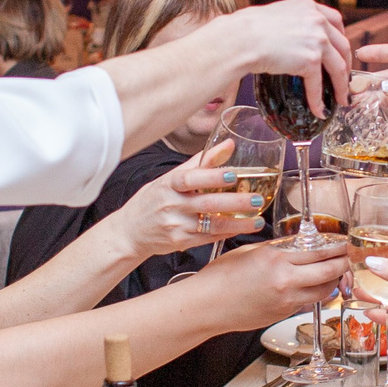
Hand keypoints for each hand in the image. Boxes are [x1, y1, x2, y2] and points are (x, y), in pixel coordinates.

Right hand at [108, 138, 267, 257]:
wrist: (129, 232)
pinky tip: (243, 228)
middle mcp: (172, 205)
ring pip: (210, 224)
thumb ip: (200, 163)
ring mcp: (176, 225)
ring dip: (237, 223)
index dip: (211, 176)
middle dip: (234, 202)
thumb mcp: (170, 178)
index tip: (232, 174)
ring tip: (258, 220)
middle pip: (206, 203)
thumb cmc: (153, 200)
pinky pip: (208, 238)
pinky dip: (226, 233)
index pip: (190, 178)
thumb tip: (228, 145)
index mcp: (168, 184)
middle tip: (256, 199)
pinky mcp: (181, 242)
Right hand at [197, 238, 350, 329]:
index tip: (343, 242)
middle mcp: (285, 281)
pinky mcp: (284, 314)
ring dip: (334, 281)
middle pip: (330, 272)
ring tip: (334, 272)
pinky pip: (309, 302)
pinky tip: (314, 286)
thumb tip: (299, 245)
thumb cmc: (220, 277)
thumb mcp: (250, 251)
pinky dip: (316, 293)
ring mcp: (287, 301)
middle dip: (343, 264)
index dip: (337, 247)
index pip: (320, 252)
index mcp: (276, 259)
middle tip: (347, 257)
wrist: (206, 306)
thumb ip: (278, 248)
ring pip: (325, 291)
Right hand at [214, 0, 351, 122]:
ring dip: (341, 85)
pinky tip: (318, 110)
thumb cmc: (248, 29)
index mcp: (309, 6)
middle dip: (346, 64)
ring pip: (338, 67)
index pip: (336, 20)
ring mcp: (317, 40)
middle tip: (344, 78)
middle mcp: (317, 20)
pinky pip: (318, 85)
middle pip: (342, 45)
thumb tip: (294, 37)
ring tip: (340, 98)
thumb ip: (293, 22)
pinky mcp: (311, 60)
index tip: (340, 51)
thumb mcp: (278, 15)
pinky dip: (318, 100)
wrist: (240, 39)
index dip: (340, 38)